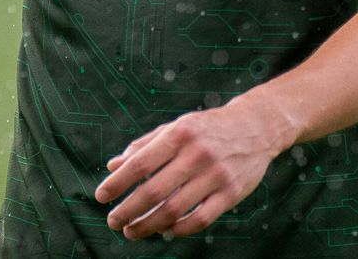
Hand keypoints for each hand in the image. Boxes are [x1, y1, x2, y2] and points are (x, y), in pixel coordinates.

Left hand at [94, 98, 288, 239]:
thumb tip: (113, 166)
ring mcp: (216, 175)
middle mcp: (197, 154)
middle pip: (154, 191)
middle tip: (114, 221)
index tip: (101, 197)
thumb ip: (144, 146)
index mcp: (179, 134)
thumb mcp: (176, 127)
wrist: (257, 126)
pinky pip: (200, 219)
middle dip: (128, 211)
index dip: (117, 184)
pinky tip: (166, 230)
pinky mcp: (231, 193)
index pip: (140, 164)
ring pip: (174, 210)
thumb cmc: (208, 128)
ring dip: (148, 226)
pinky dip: (179, 229)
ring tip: (132, 231)